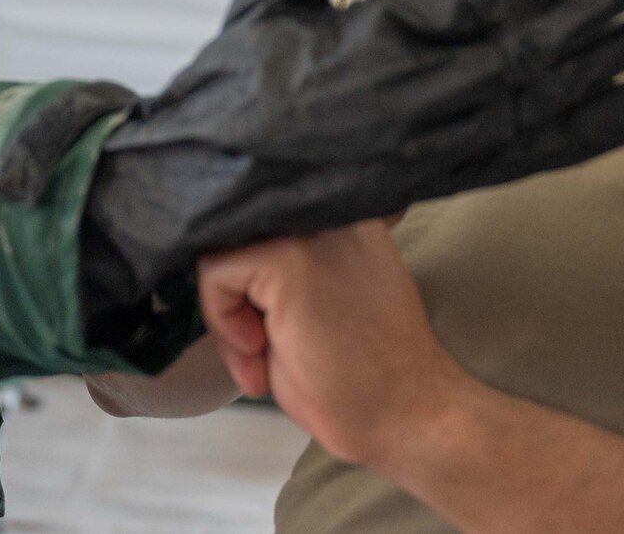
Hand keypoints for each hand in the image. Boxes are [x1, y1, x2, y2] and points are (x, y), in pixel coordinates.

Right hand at [61, 0, 623, 310]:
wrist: (198, 199)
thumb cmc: (222, 98)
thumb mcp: (254, 10)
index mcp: (372, 42)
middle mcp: (417, 98)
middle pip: (547, 32)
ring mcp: (437, 144)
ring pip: (556, 90)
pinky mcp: (444, 178)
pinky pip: (537, 151)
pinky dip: (600, 124)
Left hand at [198, 222, 469, 467]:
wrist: (407, 413)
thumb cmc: (365, 372)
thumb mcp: (323, 297)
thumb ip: (286, 267)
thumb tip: (226, 257)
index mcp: (345, 213)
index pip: (266, 219)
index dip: (252, 276)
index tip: (268, 327)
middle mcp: (331, 209)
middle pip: (241, 233)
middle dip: (239, 295)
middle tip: (261, 349)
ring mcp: (309, 230)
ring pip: (223, 249)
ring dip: (230, 312)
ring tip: (262, 358)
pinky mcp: (286, 258)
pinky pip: (216, 270)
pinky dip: (222, 316)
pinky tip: (258, 349)